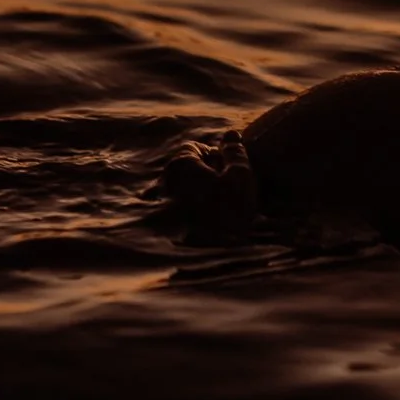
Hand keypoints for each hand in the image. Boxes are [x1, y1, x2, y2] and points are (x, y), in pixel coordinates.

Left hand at [162, 130, 258, 244]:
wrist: (198, 264)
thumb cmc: (222, 214)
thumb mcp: (239, 178)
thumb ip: (235, 154)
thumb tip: (230, 134)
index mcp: (179, 164)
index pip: (196, 148)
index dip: (217, 157)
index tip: (231, 174)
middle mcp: (164, 182)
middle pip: (189, 171)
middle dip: (208, 180)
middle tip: (230, 198)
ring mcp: (160, 209)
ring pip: (185, 196)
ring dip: (201, 202)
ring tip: (222, 220)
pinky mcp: (161, 232)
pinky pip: (180, 217)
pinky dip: (193, 220)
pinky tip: (209, 234)